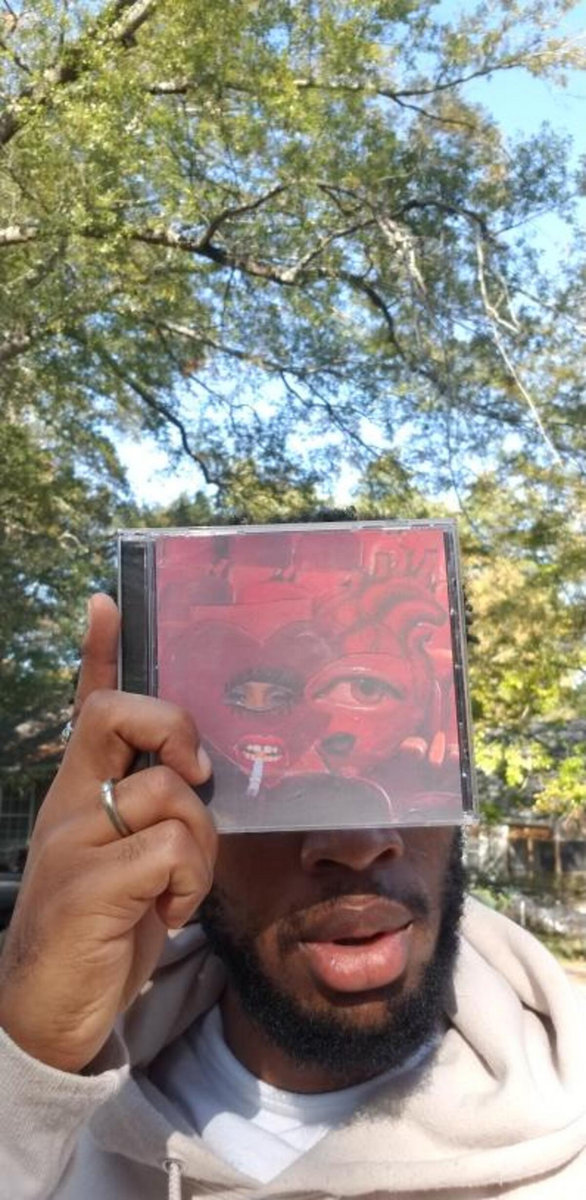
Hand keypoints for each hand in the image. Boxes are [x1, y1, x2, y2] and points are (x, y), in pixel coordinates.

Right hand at [0, 596, 216, 1071]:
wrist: (50, 1011)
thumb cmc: (102, 927)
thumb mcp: (127, 862)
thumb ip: (152, 815)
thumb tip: (200, 777)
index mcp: (78, 792)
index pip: (87, 706)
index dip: (100, 653)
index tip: (107, 603)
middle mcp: (69, 804)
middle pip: (117, 717)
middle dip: (173, 727)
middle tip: (196, 772)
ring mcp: (73, 841)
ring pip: (171, 795)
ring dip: (201, 845)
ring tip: (179, 888)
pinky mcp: (89, 884)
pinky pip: (172, 851)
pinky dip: (189, 884)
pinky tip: (169, 913)